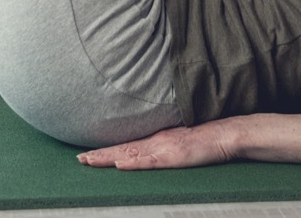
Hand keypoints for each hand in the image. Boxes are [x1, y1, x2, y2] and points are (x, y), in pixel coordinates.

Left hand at [77, 123, 235, 170]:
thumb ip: (160, 147)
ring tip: (89, 161)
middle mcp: (153, 142)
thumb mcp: (176, 143)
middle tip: (78, 160)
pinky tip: (120, 165)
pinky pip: (149, 161)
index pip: (124, 147)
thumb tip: (142, 154)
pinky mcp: (171, 156)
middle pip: (121, 150)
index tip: (85, 156)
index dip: (104, 151)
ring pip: (129, 154)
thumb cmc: (201, 140)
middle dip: (99, 156)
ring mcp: (161, 148)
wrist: (222, 134)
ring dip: (108, 158)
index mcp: (153, 140)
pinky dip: (134, 163)